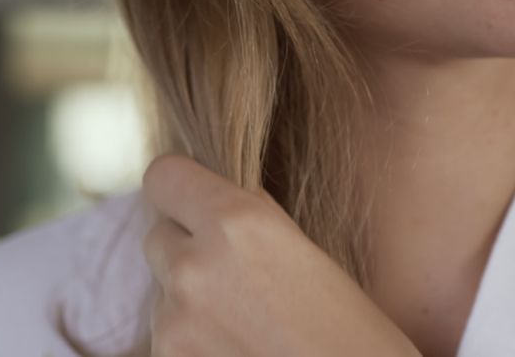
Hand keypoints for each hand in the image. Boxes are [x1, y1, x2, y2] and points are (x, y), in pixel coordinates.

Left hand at [142, 155, 420, 356]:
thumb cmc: (357, 339)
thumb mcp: (307, 253)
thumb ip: (251, 222)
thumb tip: (211, 201)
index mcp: (238, 222)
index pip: (163, 176)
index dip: (181, 190)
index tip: (194, 204)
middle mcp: (195, 265)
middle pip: (158, 237)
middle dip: (186, 250)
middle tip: (233, 279)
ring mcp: (174, 322)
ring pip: (162, 294)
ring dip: (189, 303)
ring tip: (247, 328)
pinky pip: (165, 338)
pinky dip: (192, 345)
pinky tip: (238, 354)